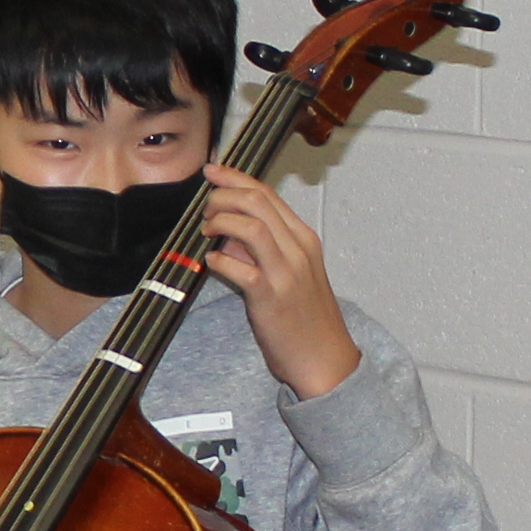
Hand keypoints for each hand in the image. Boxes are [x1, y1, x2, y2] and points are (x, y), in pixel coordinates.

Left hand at [186, 168, 359, 401]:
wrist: (325, 359)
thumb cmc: (305, 318)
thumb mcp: (289, 274)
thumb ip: (260, 250)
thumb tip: (227, 234)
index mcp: (303, 238)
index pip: (267, 194)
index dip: (236, 177)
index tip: (213, 170)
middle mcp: (298, 249)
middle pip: (258, 201)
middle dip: (223, 194)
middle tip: (204, 207)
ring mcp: (286, 272)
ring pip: (251, 226)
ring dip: (221, 221)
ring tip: (206, 230)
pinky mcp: (271, 297)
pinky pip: (240, 267)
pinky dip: (220, 259)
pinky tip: (212, 261)